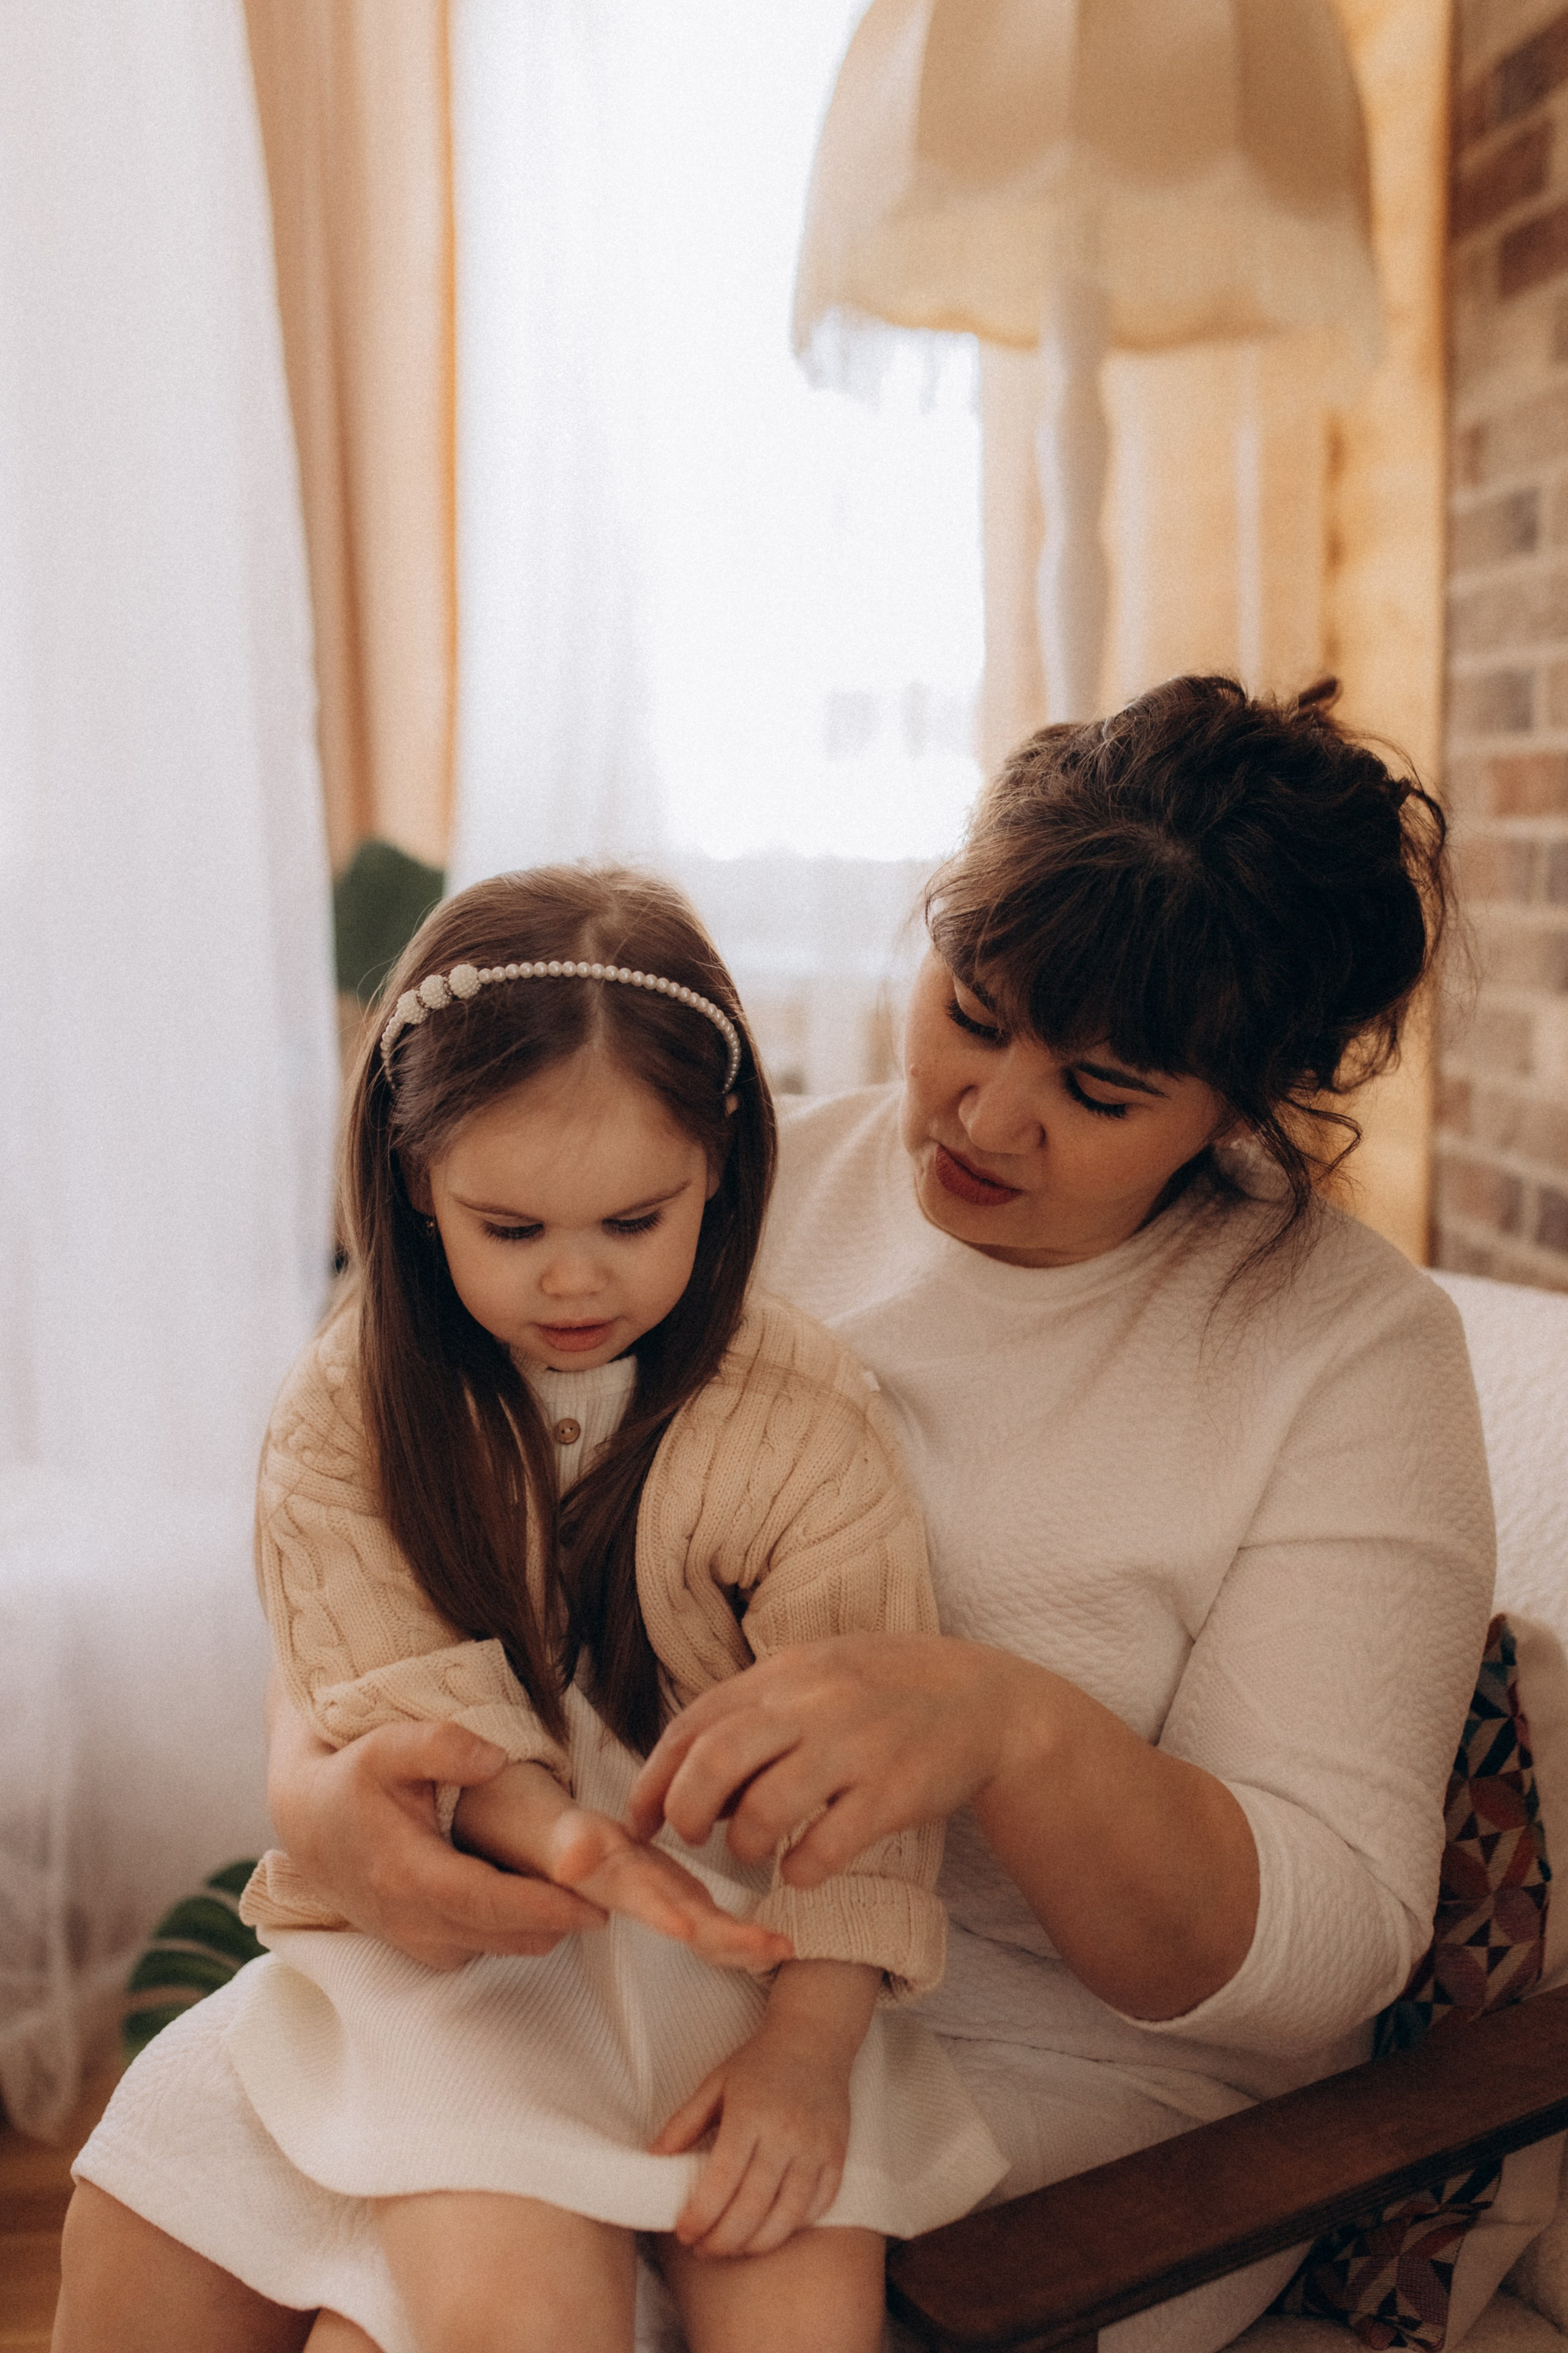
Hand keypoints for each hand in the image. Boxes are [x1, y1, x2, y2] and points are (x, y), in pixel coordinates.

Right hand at [266, 1680, 605, 1969]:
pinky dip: (514, 1931)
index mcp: (406, 1874)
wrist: (309, 1821)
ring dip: (542, 1928)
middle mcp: (410, 1920)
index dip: (545, 1906)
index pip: (489, 1903)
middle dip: (561, 1921)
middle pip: (503, 1935)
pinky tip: (539, 1898)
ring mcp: (413, 1940)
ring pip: (497, 1948)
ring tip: (585, 1892)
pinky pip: (479, 1949)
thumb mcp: (388, 1745)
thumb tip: (494, 1758)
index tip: (596, 1902)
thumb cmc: (353, 1778)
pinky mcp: (419, 1946)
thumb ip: (440, 1745)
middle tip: (614, 1895)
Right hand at [544, 1806, 792, 1972]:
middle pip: (696, 1929)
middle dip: (731, 1940)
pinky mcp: (692, 1903)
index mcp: (630, 1890)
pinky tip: (782, 1944)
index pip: (651, 1904)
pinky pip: (724, 1926)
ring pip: (716, 1934)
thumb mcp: (569, 1843)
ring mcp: (678, 1908)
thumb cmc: (576, 1847)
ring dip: (748, 1945)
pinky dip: (749, 1938)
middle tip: (773, 1947)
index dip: (665, 1915)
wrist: (581, 1855)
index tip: (687, 1927)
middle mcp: (659, 1905)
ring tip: (786, 1948)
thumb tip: (568, 1864)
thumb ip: (572, 1850)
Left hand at [627, 1633, 1017, 1886]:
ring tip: (754, 1852)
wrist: (983, 1700)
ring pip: (765, 1807)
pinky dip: (802, 1869)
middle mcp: (812, 1703)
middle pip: (716, 1760)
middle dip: (687, 1810)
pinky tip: (803, 1871)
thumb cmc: (884, 1691)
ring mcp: (853, 1747)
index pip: (695, 1724)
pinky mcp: (892, 1792)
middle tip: (692, 1838)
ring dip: (746, 1843)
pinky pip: (827, 1844)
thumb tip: (693, 1768)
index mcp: (784, 1673)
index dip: (655, 1777)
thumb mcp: (815, 1676)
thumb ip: (756, 1709)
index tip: (639, 1819)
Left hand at [650, 1960, 876, 2255]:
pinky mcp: (837, 2155)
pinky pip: (819, 2206)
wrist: (814, 2040)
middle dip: (723, 2240)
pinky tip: (769, 2230)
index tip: (684, 2232)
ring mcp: (816, 2147)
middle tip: (702, 2248)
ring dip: (756, 2243)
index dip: (701, 2215)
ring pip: (788, 2216)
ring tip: (732, 2248)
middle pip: (753, 2206)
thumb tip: (653, 2158)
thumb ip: (683, 2122)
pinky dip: (793, 2227)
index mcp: (750, 2114)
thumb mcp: (715, 2083)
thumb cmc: (759, 2064)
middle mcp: (786, 2133)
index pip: (722, 2179)